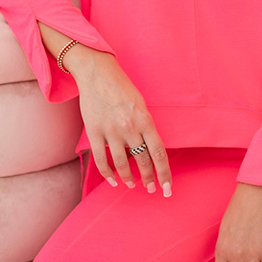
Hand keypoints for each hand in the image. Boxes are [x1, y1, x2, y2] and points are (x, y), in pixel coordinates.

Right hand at [68, 48, 172, 194]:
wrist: (97, 73)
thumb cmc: (122, 88)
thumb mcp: (141, 104)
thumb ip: (146, 126)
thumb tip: (150, 150)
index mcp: (145, 119)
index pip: (159, 153)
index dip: (164, 173)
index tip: (167, 188)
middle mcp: (129, 127)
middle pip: (142, 160)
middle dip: (148, 178)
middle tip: (151, 188)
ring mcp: (110, 130)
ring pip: (121, 163)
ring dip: (128, 177)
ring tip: (132, 184)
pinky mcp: (94, 131)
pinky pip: (100, 159)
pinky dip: (107, 173)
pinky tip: (112, 180)